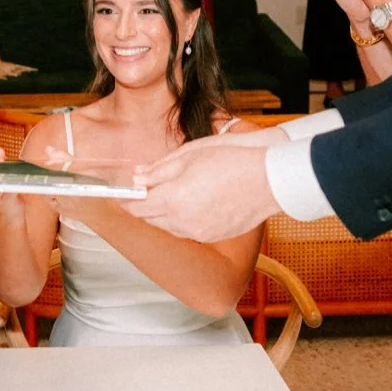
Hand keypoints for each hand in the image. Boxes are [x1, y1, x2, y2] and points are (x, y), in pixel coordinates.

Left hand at [126, 141, 282, 241]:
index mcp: (173, 199)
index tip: (121, 192)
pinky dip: (183, 220)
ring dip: (164, 213)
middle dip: (144, 205)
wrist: (270, 178)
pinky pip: (188, 231)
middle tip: (148, 187)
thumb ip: (158, 170)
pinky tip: (194, 203)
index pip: (136, 206)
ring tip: (174, 192)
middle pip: (150, 219)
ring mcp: (199, 232)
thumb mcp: (189, 154)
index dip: (126, 199)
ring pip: (168, 227)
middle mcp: (183, 222)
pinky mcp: (214, 236)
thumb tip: (137, 177)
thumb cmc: (233, 159)